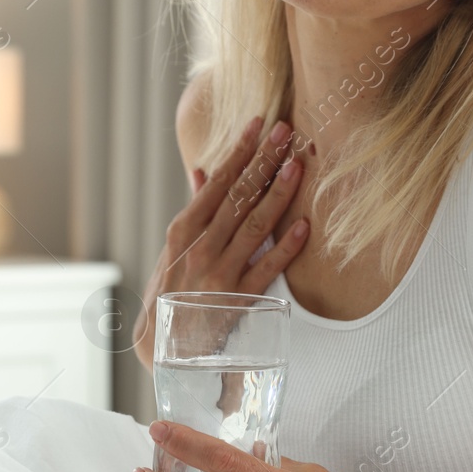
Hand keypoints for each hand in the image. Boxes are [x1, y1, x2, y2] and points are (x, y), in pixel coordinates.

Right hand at [137, 117, 309, 363]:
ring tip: (297, 165)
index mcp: (183, 230)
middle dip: (264, 161)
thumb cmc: (172, 291)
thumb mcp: (174, 248)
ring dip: (278, 195)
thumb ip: (195, 210)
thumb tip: (204, 172)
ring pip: (254, 226)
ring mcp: (219, 273)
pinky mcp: (238, 300)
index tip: (259, 124)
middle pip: (239, 196)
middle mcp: (200, 247)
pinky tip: (306, 227)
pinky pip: (267, 269)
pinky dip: (286, 248)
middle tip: (286, 131)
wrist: (166, 348)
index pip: (217, 182)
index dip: (239, 151)